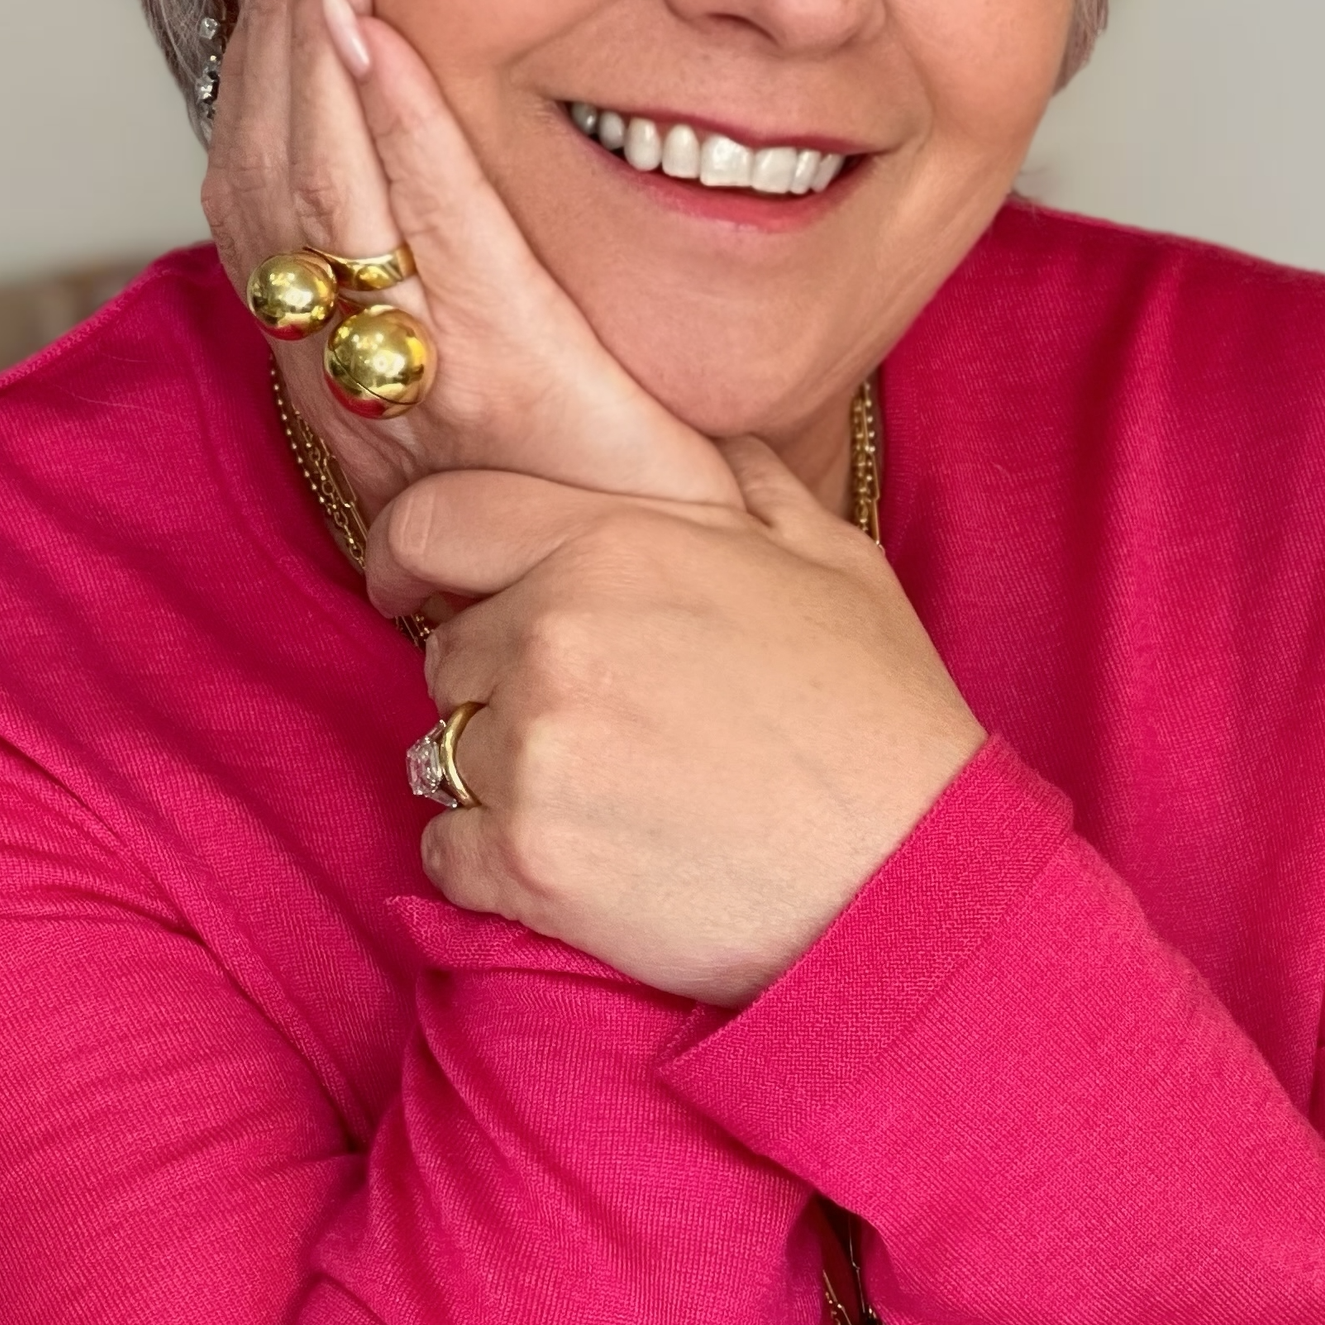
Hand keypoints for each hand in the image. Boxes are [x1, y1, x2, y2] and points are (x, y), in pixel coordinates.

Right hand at [201, 0, 737, 525]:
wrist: (706, 642)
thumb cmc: (639, 537)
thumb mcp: (543, 428)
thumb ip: (498, 341)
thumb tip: (466, 263)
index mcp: (363, 390)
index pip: (268, 212)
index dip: (257, 83)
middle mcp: (363, 387)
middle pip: (270, 179)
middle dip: (272, 24)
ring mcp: (425, 383)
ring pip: (321, 187)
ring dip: (311, 40)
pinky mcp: (504, 376)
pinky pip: (425, 223)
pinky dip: (391, 115)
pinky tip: (376, 23)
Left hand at [368, 445, 987, 1002]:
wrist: (914, 878)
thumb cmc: (882, 716)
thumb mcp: (833, 560)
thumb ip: (750, 484)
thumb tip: (719, 446)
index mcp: (611, 544)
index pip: (435, 524)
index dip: (411, 559)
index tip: (411, 591)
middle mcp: (553, 638)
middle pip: (447, 652)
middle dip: (498, 681)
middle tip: (592, 723)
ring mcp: (536, 754)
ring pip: (443, 753)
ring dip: (500, 773)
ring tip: (604, 797)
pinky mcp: (529, 865)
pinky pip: (447, 851)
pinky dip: (490, 861)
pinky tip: (577, 859)